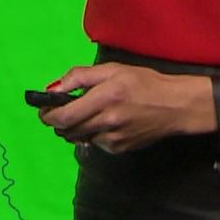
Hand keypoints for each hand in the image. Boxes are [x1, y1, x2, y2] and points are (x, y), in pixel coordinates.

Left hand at [37, 63, 214, 153]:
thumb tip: (53, 88)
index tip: (43, 110)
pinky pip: (96, 143)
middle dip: (58, 122)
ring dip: (76, 128)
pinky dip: (94, 134)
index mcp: (104, 98)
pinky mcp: (120, 149)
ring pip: (80, 138)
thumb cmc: (144, 83)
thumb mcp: (111, 70)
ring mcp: (113, 139)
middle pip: (67, 131)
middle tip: (63, 111)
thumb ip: (79, 77)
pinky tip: (107, 122)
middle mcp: (107, 122)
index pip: (64, 117)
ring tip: (89, 114)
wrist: (176, 105)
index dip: (47, 116)